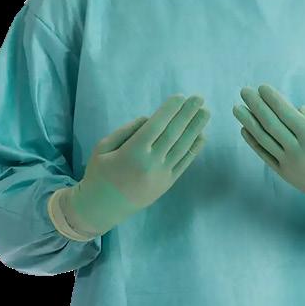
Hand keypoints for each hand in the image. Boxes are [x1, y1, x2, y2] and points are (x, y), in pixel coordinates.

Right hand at [62, 94, 209, 235]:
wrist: (102, 208)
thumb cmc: (99, 174)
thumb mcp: (103, 148)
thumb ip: (126, 131)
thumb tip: (150, 119)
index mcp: (132, 152)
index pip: (156, 125)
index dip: (170, 110)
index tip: (180, 96)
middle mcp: (150, 163)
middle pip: (173, 134)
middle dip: (187, 114)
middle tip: (199, 98)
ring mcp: (161, 175)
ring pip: (182, 147)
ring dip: (195, 128)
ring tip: (206, 112)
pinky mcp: (167, 184)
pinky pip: (184, 164)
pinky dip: (194, 149)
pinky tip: (201, 136)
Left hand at [232, 84, 304, 226]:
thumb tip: (297, 109)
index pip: (288, 115)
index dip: (273, 100)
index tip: (262, 87)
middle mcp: (298, 152)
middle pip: (272, 124)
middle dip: (256, 106)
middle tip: (244, 90)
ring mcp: (289, 165)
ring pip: (264, 140)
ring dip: (249, 122)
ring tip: (237, 108)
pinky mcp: (286, 175)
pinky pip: (265, 156)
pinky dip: (253, 142)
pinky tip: (244, 129)